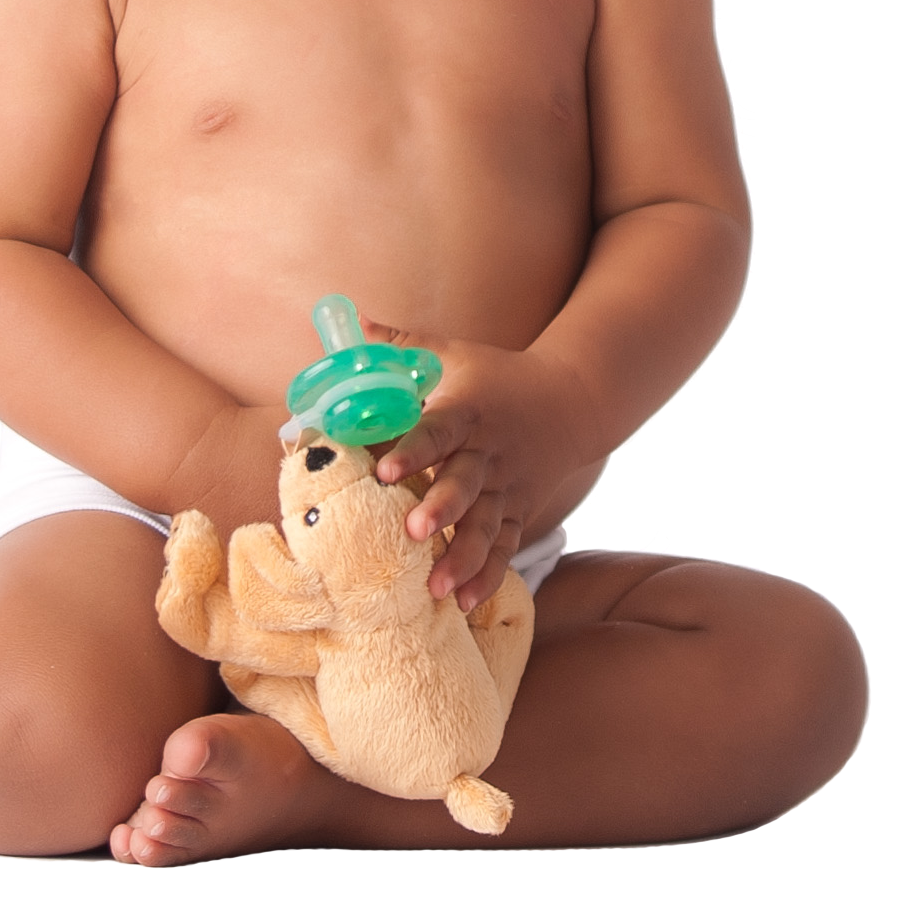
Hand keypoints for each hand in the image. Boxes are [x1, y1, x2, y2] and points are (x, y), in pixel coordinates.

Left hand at [363, 323, 588, 611]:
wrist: (571, 400)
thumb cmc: (497, 376)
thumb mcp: (454, 353)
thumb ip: (400, 344)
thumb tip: (351, 320)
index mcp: (467, 413)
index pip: (438, 431)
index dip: (412, 450)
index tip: (385, 470)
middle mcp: (488, 455)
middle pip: (465, 484)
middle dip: (441, 508)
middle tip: (413, 530)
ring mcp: (506, 489)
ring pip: (485, 526)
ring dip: (462, 557)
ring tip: (436, 587)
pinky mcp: (517, 512)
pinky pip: (504, 548)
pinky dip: (486, 576)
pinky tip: (463, 603)